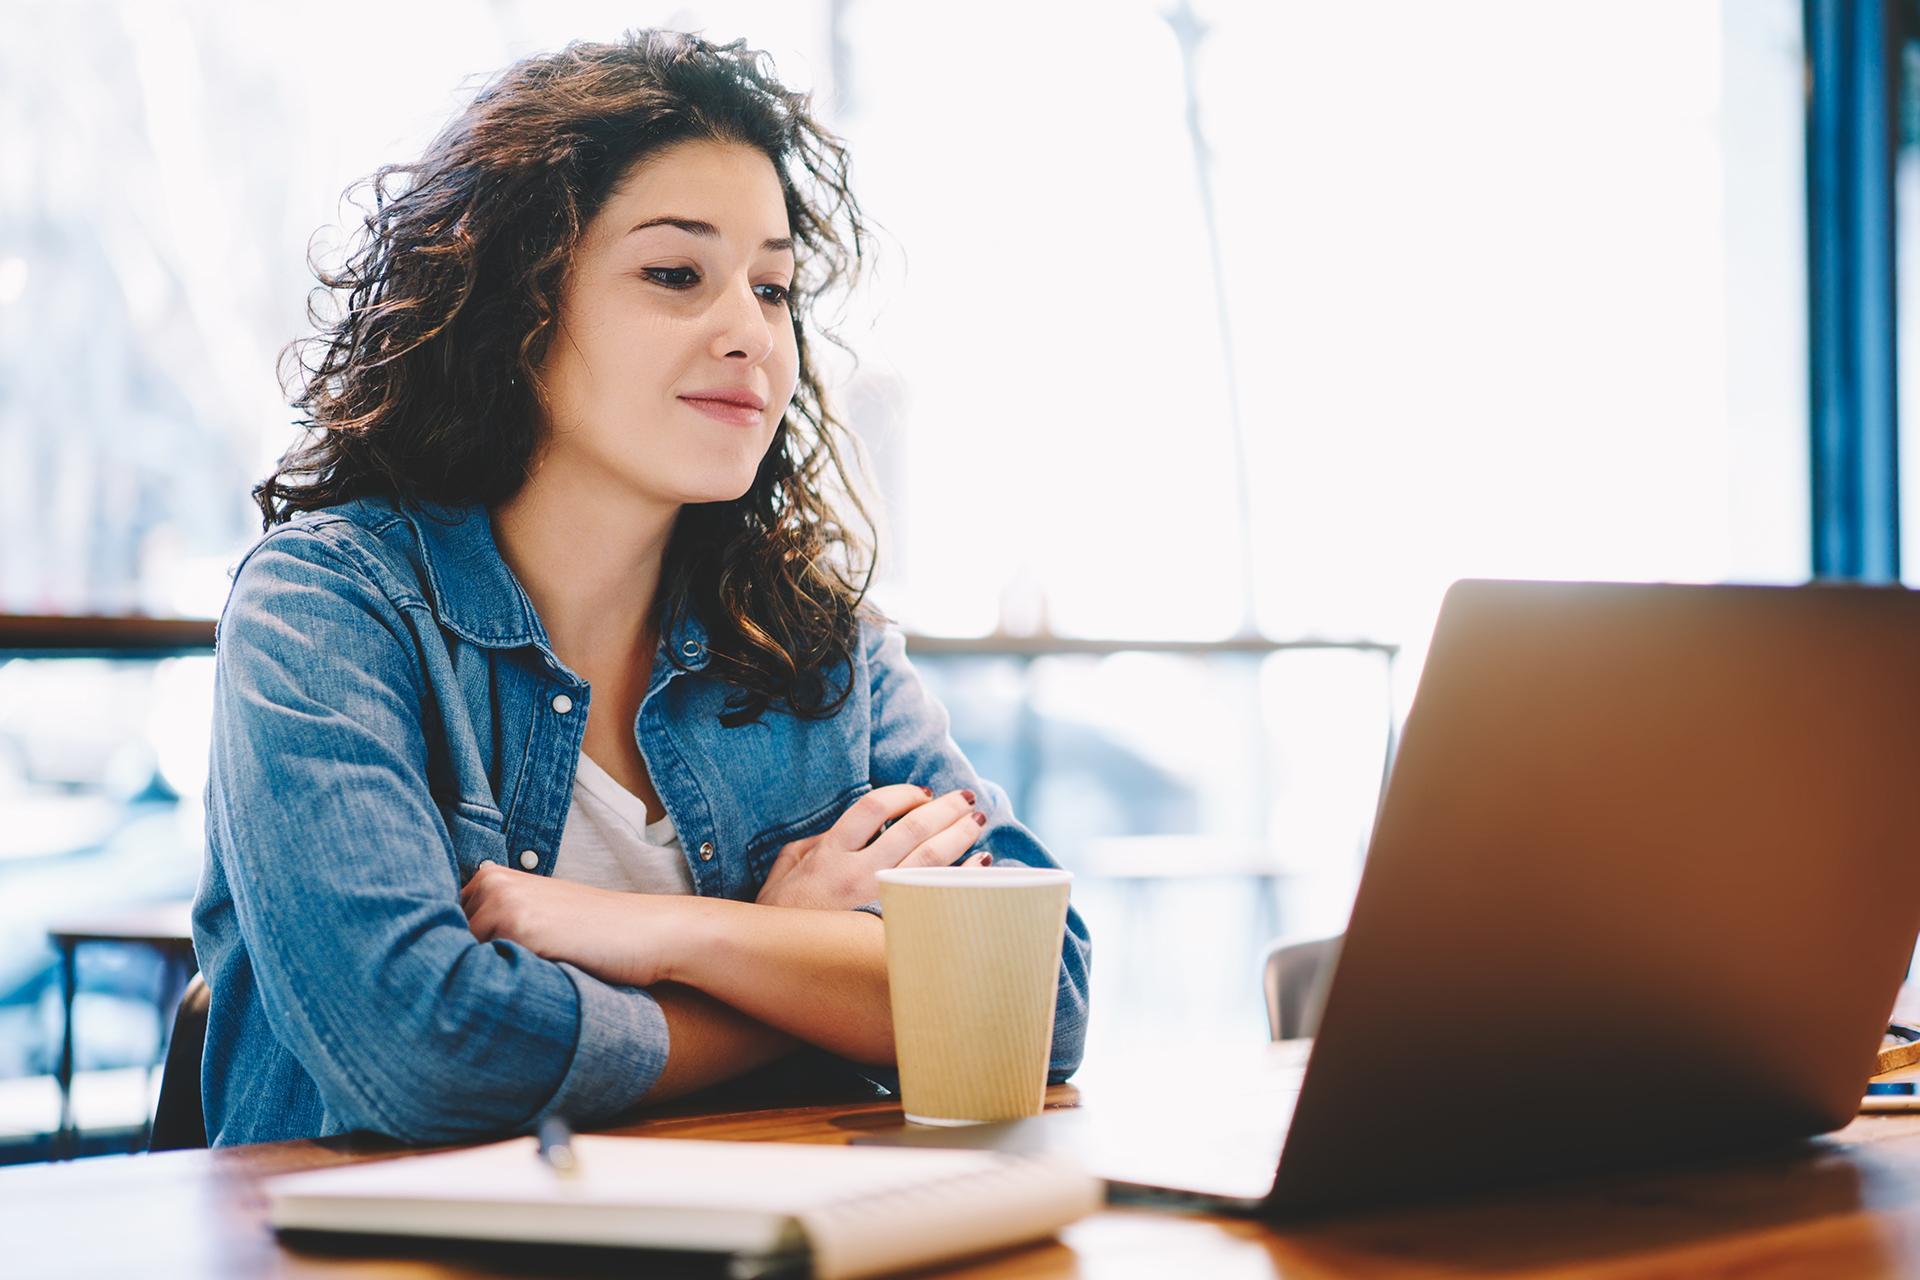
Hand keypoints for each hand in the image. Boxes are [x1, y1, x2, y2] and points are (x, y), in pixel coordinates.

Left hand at [461, 861, 681, 987]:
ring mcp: (504, 905)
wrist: (646, 932)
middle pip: (440, 943)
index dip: (447, 956)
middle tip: (480, 992)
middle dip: (452, 971)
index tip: (460, 976)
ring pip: (457, 961)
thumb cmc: (594, 931)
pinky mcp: (521, 930)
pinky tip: (520, 997)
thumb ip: (495, 921)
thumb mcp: (540, 912)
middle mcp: (492, 885)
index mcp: (492, 877)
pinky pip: (485, 972)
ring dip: (471, 984)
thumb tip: (437, 959)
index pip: (439, 926)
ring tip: (505, 996)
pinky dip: (495, 990)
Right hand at [756, 783, 991, 911]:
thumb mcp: (787, 866)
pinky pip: (939, 896)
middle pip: (913, 829)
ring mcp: (878, 904)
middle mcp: (857, 875)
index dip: (903, 793)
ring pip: (930, 860)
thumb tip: (852, 826)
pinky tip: (981, 862)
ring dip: (960, 835)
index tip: (922, 792)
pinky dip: (963, 875)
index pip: (874, 807)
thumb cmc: (782, 914)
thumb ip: (817, 840)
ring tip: (977, 820)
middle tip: (965, 797)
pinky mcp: (894, 928)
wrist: (779, 967)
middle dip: (945, 809)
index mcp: (830, 855)